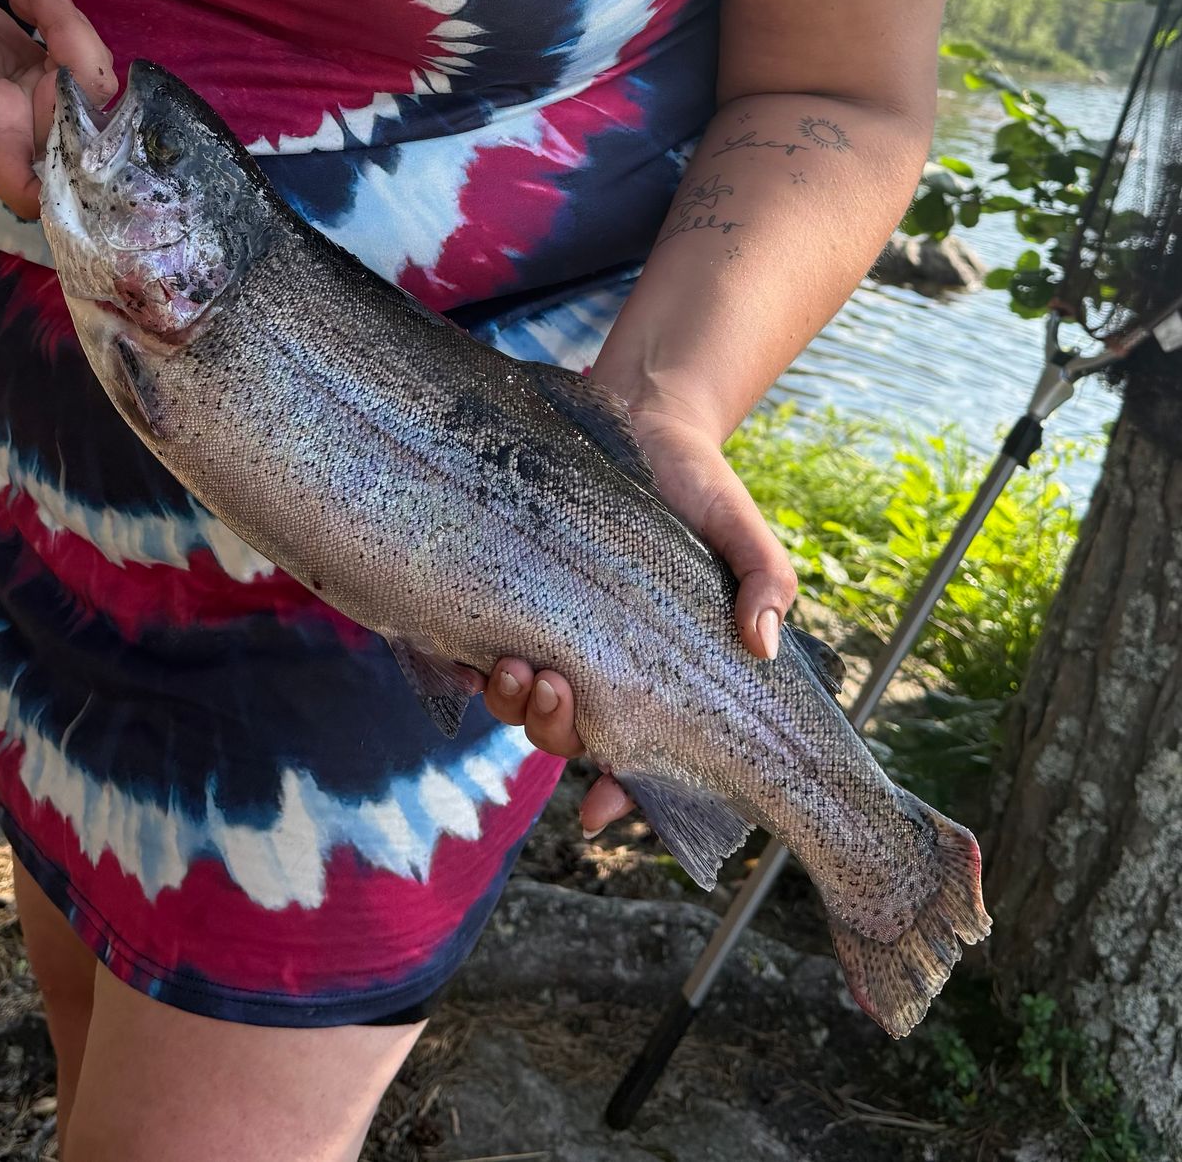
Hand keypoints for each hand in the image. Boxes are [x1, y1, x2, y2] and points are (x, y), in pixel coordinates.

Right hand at [0, 0, 115, 218]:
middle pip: (87, 119)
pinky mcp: (59, 72)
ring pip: (94, 76)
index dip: (64, 190)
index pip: (32, 192)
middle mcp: (25, 129)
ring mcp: (47, 101)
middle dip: (77, 46)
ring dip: (65, 16)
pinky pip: (84, 47)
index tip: (75, 149)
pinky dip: (59, 6)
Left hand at [481, 401, 796, 837]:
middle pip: (569, 735)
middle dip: (555, 729)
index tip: (597, 809)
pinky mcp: (515, 595)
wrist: (644, 423)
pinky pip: (479, 651)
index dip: (621, 794)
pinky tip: (466, 658)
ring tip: (512, 669)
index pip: (641, 754)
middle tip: (551, 690)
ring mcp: (556, 635)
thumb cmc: (701, 489)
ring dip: (512, 703)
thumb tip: (764, 644)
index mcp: (659, 674)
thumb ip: (765, 582)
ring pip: (522, 704)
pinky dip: (468, 668)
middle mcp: (604, 666)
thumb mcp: (743, 532)